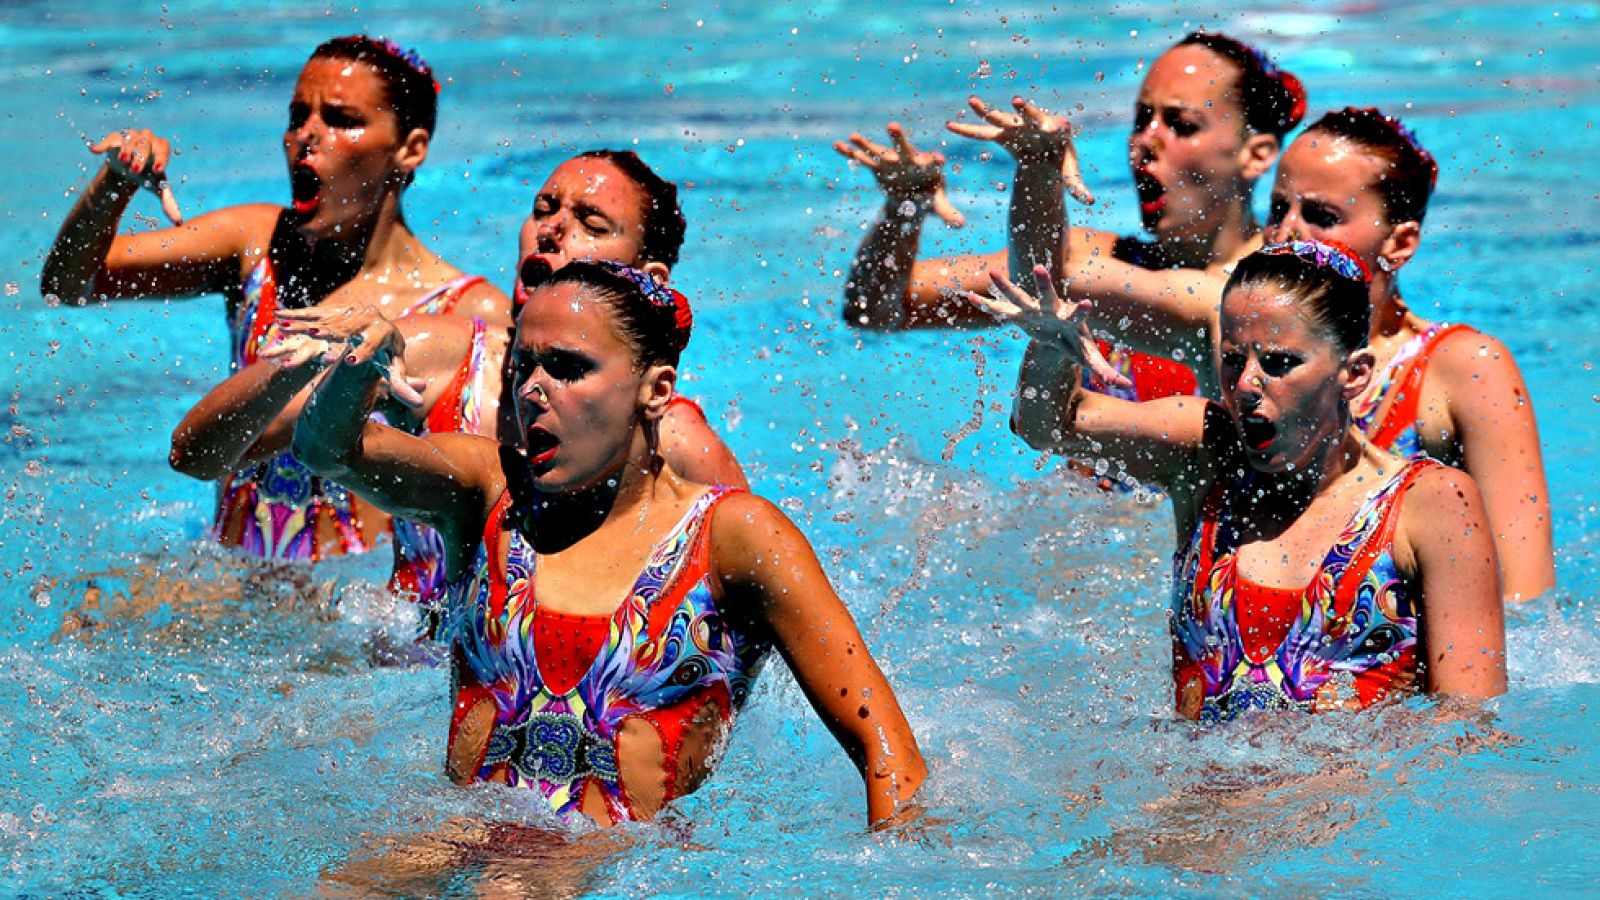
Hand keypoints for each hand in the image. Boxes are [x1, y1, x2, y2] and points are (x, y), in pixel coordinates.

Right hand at [89, 129, 183, 224]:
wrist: (128, 170)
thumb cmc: (147, 176)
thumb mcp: (157, 187)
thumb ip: (168, 201)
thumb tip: (178, 223)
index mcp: (160, 147)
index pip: (163, 149)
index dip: (161, 158)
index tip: (158, 171)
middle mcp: (147, 138)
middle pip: (145, 145)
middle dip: (141, 157)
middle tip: (135, 170)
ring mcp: (131, 135)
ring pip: (129, 140)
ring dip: (126, 150)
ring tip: (123, 161)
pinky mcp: (115, 138)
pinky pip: (110, 139)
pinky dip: (103, 145)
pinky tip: (94, 151)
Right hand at [268, 305, 426, 407]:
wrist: (382, 331)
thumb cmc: (388, 357)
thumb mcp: (394, 371)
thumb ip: (402, 386)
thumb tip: (419, 403)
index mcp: (385, 332)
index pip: (373, 343)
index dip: (362, 352)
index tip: (350, 361)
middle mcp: (369, 317)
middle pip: (345, 328)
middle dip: (328, 333)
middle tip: (312, 337)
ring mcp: (350, 311)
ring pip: (325, 319)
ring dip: (305, 323)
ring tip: (287, 329)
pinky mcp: (335, 310)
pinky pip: (314, 312)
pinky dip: (296, 316)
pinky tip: (278, 318)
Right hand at [834, 123, 965, 227]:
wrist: (911, 194)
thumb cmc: (928, 196)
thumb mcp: (937, 205)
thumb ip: (947, 212)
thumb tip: (960, 225)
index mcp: (928, 166)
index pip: (933, 162)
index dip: (935, 161)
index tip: (939, 158)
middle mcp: (909, 159)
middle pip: (904, 147)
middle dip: (898, 138)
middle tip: (892, 126)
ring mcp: (891, 161)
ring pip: (878, 150)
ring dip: (866, 144)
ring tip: (854, 136)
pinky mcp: (877, 166)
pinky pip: (862, 159)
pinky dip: (850, 153)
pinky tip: (837, 145)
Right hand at [946, 96, 1094, 204]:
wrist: (1044, 149)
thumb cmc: (1059, 158)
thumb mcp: (1068, 172)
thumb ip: (1076, 185)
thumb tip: (1090, 201)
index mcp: (1054, 131)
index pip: (1056, 127)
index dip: (1057, 127)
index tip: (1061, 127)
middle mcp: (1034, 123)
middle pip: (1028, 116)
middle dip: (1023, 111)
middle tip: (1017, 102)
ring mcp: (1016, 126)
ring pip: (1000, 118)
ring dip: (986, 112)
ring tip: (971, 101)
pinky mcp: (1002, 133)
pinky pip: (982, 132)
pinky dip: (967, 130)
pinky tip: (950, 125)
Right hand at [958, 265, 1129, 388]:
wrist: (1058, 330)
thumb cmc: (1076, 341)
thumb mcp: (1089, 356)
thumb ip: (1105, 368)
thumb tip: (1126, 384)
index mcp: (1069, 319)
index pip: (1077, 315)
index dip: (1081, 312)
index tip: (1087, 304)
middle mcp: (1050, 309)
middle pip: (1046, 295)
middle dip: (1042, 284)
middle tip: (1039, 269)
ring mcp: (1033, 310)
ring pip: (1019, 296)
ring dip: (1005, 286)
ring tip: (991, 273)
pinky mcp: (1018, 314)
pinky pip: (1000, 309)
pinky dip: (986, 305)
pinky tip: (970, 296)